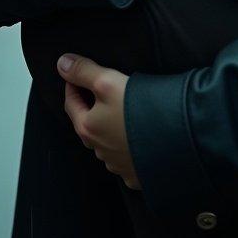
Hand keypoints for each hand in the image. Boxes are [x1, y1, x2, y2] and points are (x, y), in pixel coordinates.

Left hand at [57, 54, 139, 189]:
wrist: (176, 139)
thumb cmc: (139, 111)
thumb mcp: (108, 83)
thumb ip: (84, 71)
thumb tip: (61, 63)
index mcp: (88, 128)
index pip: (71, 103)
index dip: (73, 85)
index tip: (77, 74)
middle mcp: (99, 150)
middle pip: (88, 124)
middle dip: (91, 108)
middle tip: (101, 91)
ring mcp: (118, 165)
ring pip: (107, 143)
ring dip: (110, 129)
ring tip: (124, 114)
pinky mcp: (136, 174)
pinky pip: (127, 158)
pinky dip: (128, 147)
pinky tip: (139, 138)